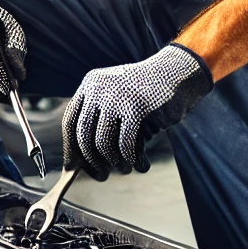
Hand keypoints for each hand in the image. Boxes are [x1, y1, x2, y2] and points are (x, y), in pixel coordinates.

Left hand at [62, 43, 212, 180]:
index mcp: (90, 84)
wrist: (177, 72)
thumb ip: (99, 122)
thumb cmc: (147, 95)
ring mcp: (116, 96)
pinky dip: (133, 159)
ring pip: (103, 143)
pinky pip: (126, 144)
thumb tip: (81, 162)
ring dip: (114, 163)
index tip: (73, 167)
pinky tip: (141, 164)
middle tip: (102, 176)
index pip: (70, 121)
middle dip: (92, 162)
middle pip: (84, 135)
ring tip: (126, 169)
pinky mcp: (136, 107)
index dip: (70, 148)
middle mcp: (98, 88)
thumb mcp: (116, 99)